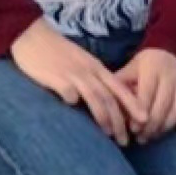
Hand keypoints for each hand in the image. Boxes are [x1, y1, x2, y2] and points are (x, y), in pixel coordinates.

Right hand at [11, 18, 147, 145]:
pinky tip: (74, 110)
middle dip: (120, 120)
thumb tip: (105, 103)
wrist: (30, 34)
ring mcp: (71, 73)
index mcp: (94, 66)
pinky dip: (73, 100)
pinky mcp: (54, 76)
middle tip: (126, 140)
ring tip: (110, 135)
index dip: (133, 104)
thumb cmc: (55, 51)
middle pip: (109, 96)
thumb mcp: (79, 61)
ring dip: (104, 116)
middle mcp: (87, 70)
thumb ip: (91, 78)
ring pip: (94, 96)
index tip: (145, 120)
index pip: (119, 87)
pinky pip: (67, 91)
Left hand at [114, 48, 175, 141]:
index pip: (146, 95)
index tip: (133, 129)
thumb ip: (120, 85)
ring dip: (166, 126)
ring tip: (154, 136)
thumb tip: (106, 106)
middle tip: (142, 138)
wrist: (173, 49)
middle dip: (151, 126)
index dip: (139, 115)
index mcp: (152, 66)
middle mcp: (171, 71)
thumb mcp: (132, 69)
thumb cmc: (147, 66)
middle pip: (162, 105)